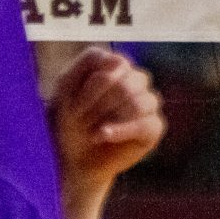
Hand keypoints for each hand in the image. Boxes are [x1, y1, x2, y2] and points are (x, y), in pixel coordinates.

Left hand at [52, 48, 165, 192]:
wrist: (70, 158)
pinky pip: (146, 123)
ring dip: (109, 118)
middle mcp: (135, 82)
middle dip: (99, 104)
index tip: (72, 103)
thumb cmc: (66, 120)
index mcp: (116, 68)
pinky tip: (103, 135)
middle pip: (127, 84)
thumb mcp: (65, 87)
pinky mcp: (153, 128)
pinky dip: (121, 130)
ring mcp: (147, 104)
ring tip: (90, 131)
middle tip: (79, 120)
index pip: (116, 63)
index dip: (94, 84)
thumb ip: (88, 63)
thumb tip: (120, 61)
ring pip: (139, 102)